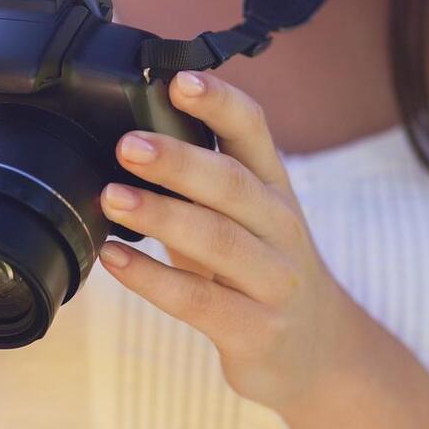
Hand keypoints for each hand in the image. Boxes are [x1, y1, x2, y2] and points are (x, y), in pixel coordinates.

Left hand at [97, 70, 370, 410]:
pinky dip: (152, 279)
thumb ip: (200, 181)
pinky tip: (114, 260)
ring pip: (218, 240)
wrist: (316, 349)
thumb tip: (126, 136)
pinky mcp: (257, 329)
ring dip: (161, 216)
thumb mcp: (244, 217)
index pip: (254, 129)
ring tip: (112, 198)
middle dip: (180, 161)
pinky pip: (200, 300)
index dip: (219, 101)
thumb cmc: (259, 268)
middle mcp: (281, 225)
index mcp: (274, 185)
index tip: (179, 79)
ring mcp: (274, 279)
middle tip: (128, 145)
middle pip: (232, 184)